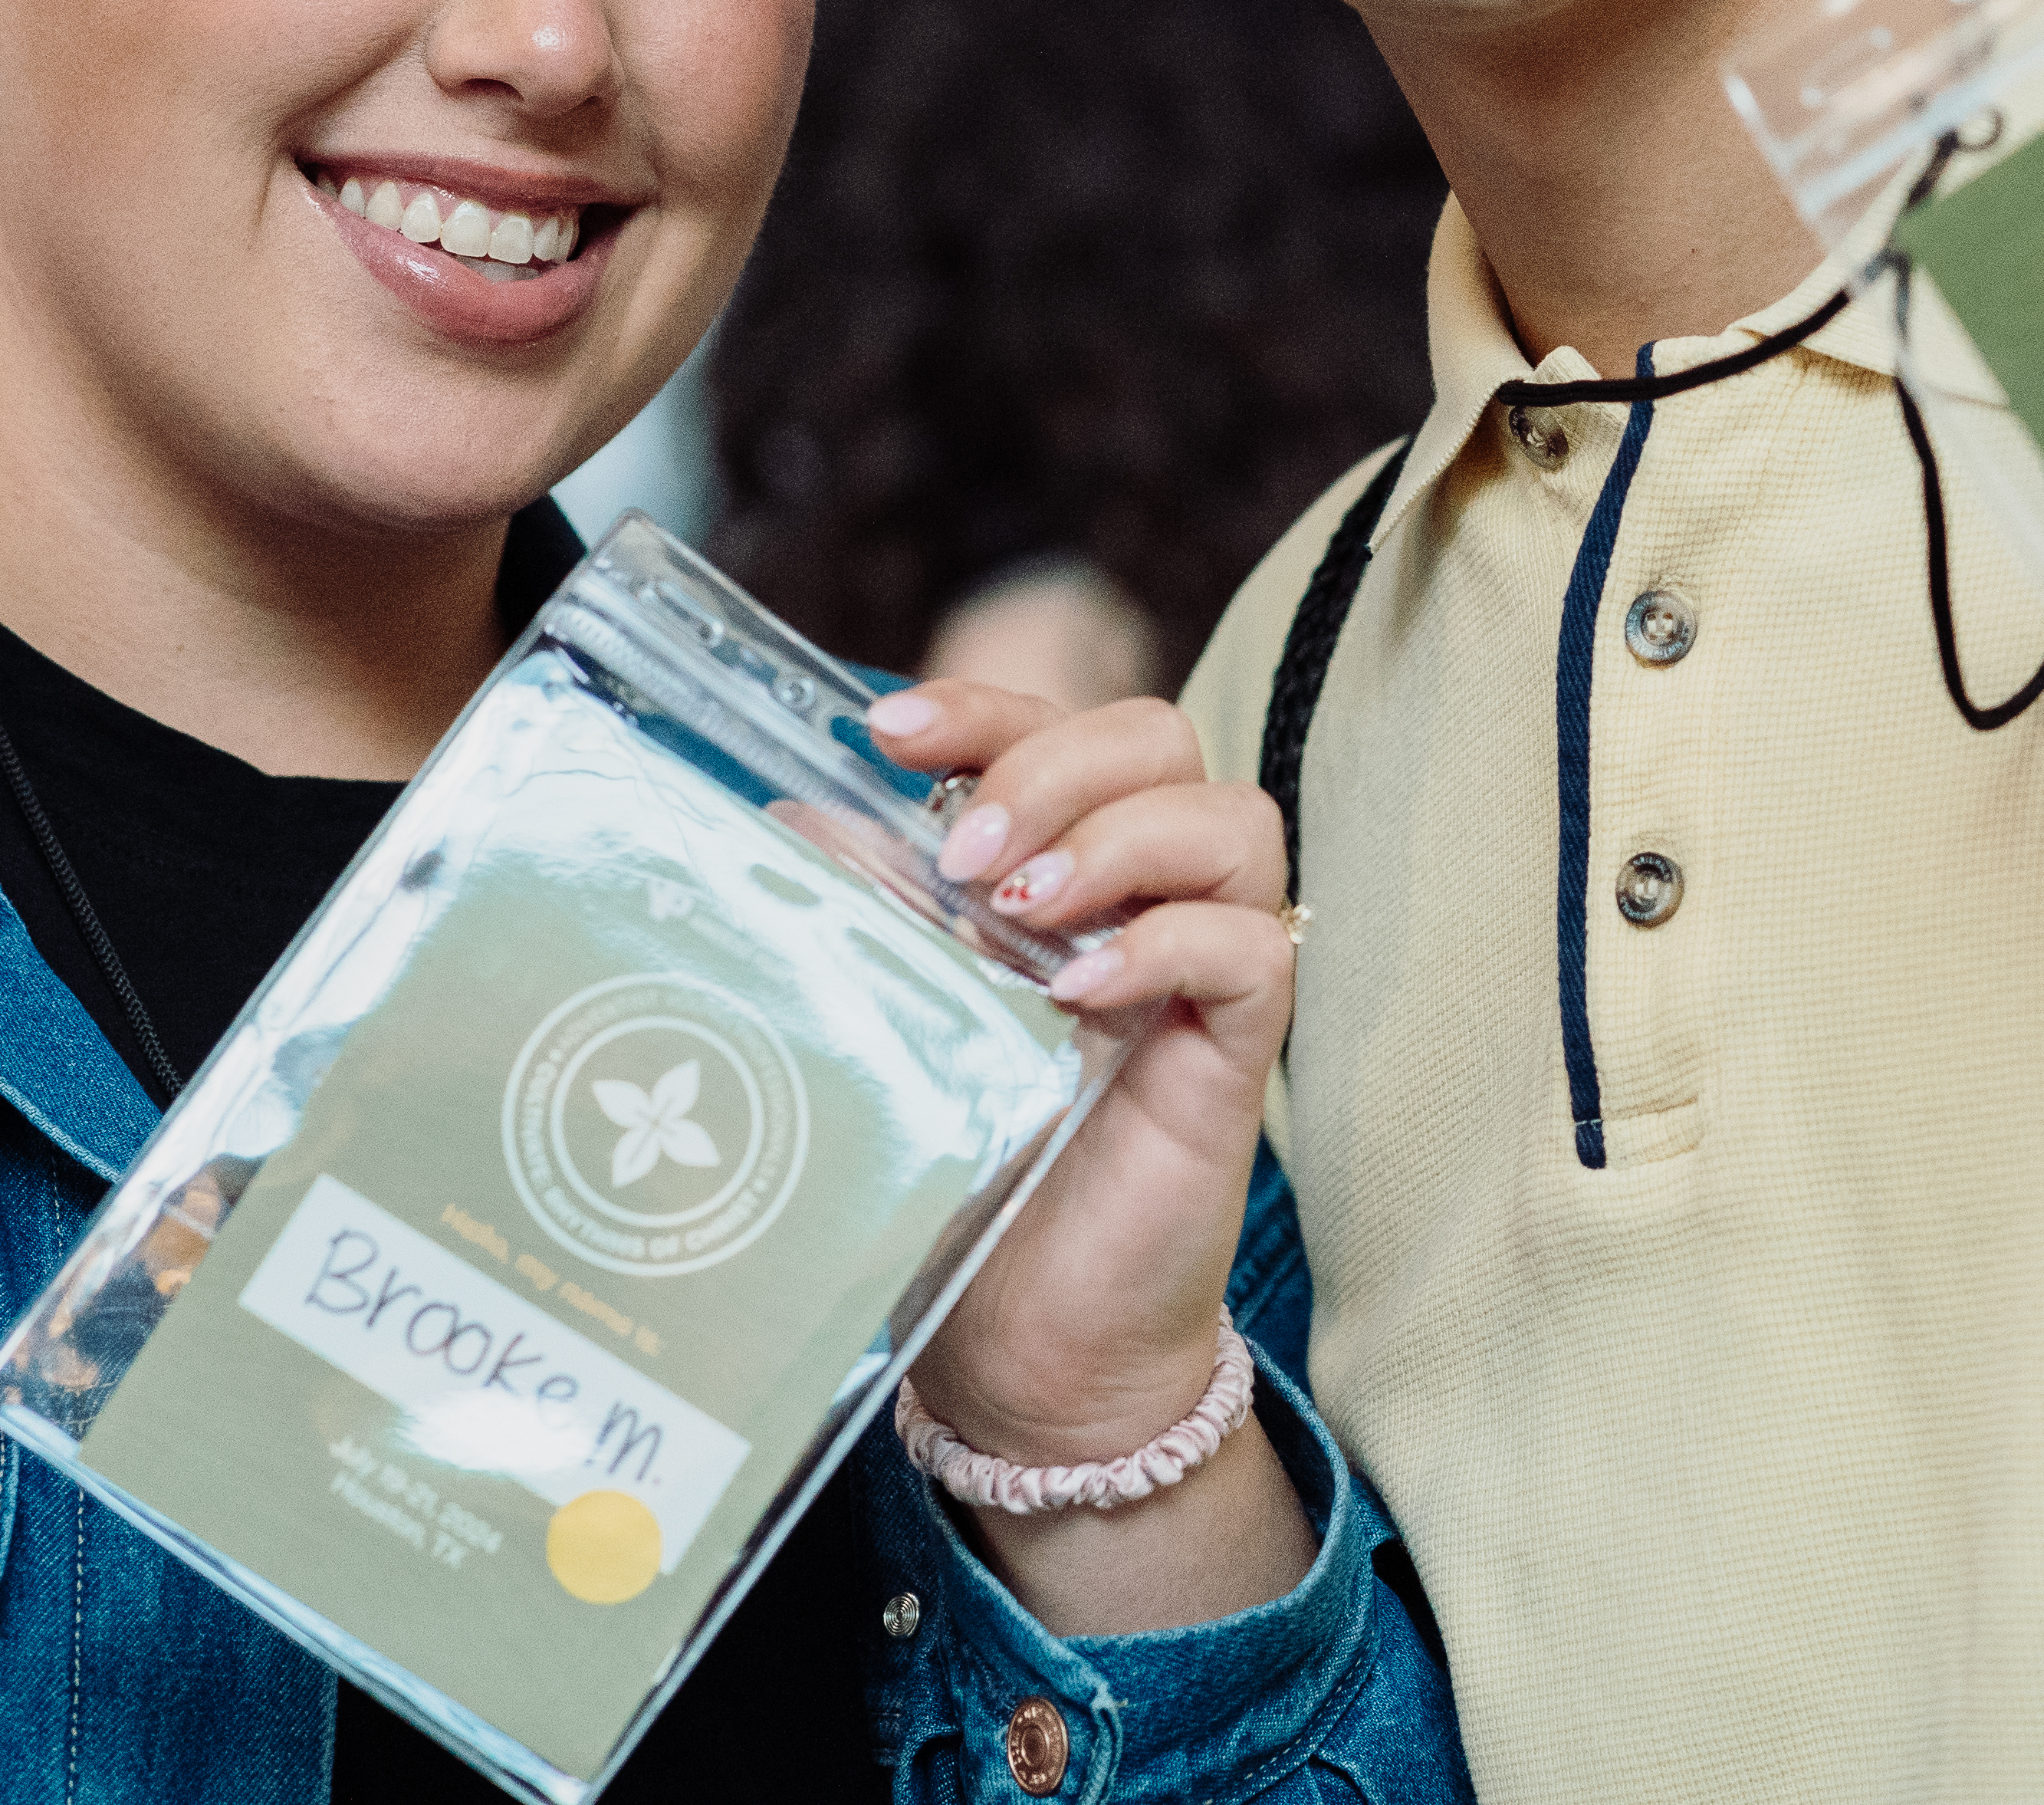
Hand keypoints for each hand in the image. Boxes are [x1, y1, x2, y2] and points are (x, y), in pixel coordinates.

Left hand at [863, 682, 1294, 1468]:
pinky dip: (1168, 942)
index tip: (888, 731)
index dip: (981, 704)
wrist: (1018, 1339)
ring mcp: (1200, 968)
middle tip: (965, 854)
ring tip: (1021, 910)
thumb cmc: (956, 1171)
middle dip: (1052, 762)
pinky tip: (1079, 991)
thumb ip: (859, 914)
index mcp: (1058, 862)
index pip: (1052, 723)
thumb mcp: (886, 1019)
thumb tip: (792, 815)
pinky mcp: (1237, 1051)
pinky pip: (1251, 947)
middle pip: (1158, 738)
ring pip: (1232, 818)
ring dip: (1116, 837)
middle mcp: (1142, 894)